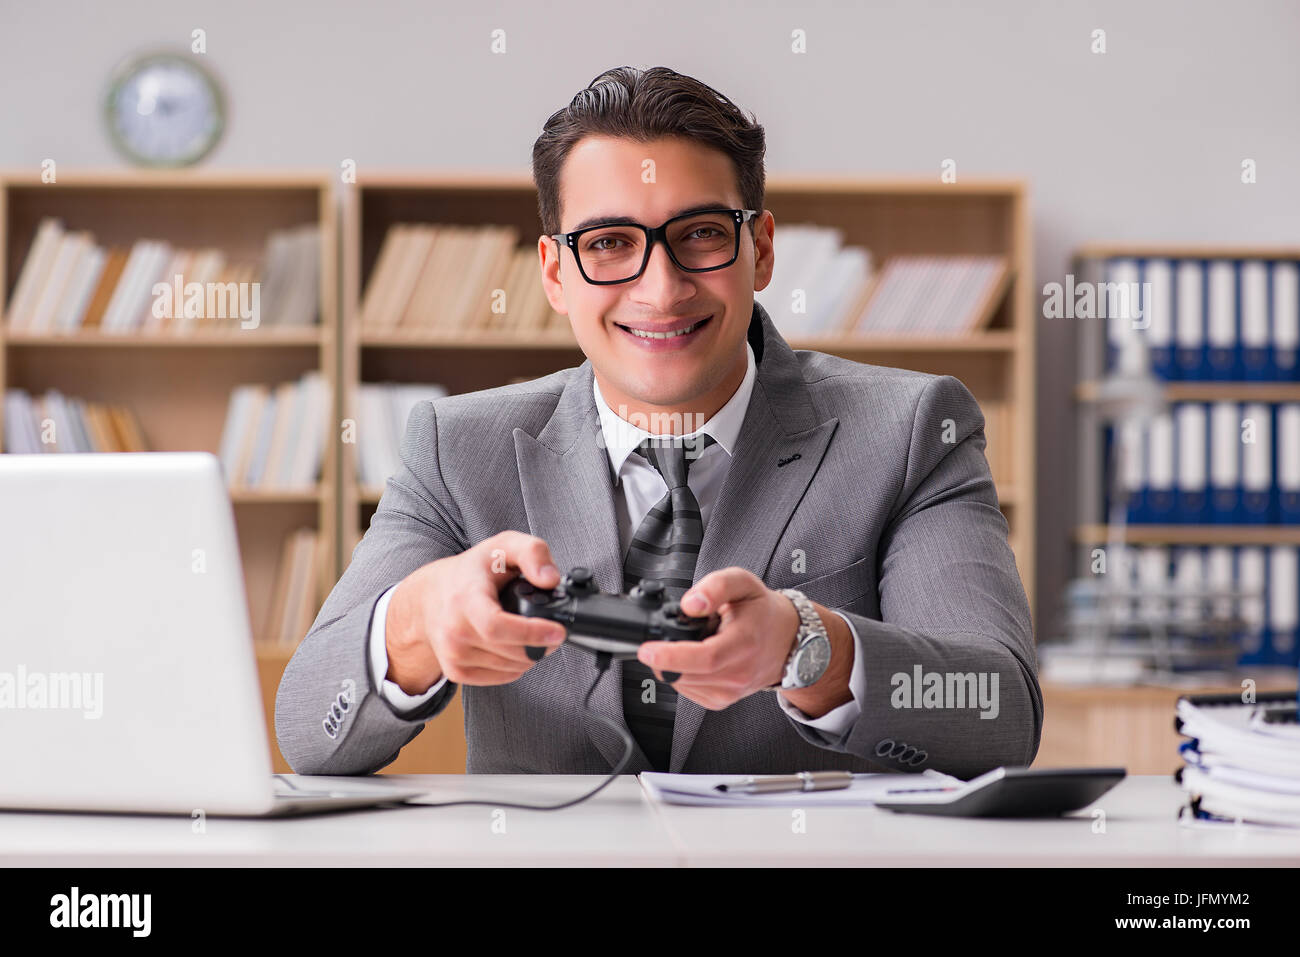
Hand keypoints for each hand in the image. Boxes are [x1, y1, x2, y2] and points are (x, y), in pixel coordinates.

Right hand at [384, 531, 568, 693]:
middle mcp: (455, 631)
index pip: (496, 626)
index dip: (531, 633)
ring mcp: (453, 655)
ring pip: (510, 668)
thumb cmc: (469, 572)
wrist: (428, 598)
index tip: (557, 632)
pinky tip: (515, 647)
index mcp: (465, 599)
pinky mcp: (455, 672)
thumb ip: (533, 553)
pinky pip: (500, 677)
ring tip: (533, 636)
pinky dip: (516, 666)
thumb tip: (550, 579)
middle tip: (553, 632)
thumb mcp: (502, 547)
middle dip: (541, 644)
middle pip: (511, 652)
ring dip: (531, 655)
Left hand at [634, 567, 800, 709]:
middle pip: (686, 674)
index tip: (647, 650)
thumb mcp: (743, 583)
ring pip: (682, 683)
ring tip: (692, 642)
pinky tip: (694, 656)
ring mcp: (729, 691)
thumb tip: (690, 604)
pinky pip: (686, 690)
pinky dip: (680, 673)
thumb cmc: (762, 612)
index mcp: (744, 642)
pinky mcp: (720, 701)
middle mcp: (738, 673)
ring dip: (672, 664)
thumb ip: (716, 586)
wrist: (785, 640)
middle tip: (665, 635)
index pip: (705, 658)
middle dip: (664, 656)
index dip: (671, 657)